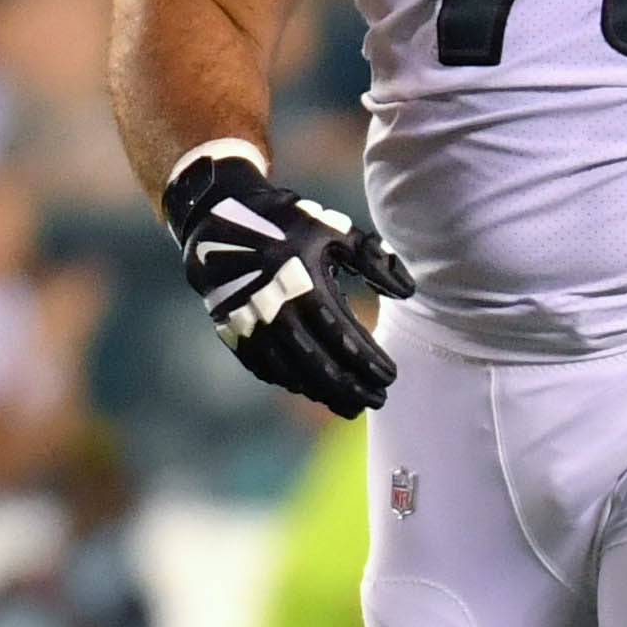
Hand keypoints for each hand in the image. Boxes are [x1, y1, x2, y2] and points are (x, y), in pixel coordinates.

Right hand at [164, 143, 412, 416]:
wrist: (218, 221)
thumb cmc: (287, 224)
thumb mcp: (334, 230)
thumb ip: (374, 259)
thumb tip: (408, 292)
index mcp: (304, 285)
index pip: (344, 338)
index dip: (369, 363)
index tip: (391, 377)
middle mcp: (276, 312)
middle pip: (320, 367)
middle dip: (352, 389)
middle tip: (378, 401)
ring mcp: (252, 328)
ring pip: (292, 375)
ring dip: (325, 395)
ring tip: (351, 405)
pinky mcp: (234, 334)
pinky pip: (267, 370)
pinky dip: (293, 383)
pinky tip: (314, 389)